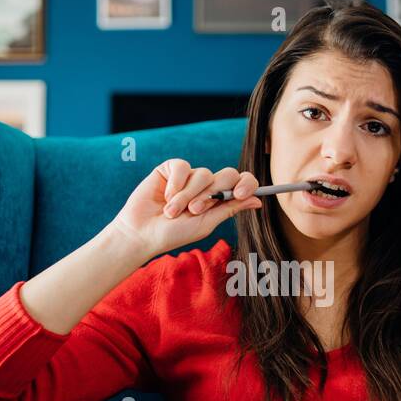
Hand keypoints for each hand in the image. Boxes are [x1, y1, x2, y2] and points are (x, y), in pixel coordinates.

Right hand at [110, 158, 262, 258]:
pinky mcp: (171, 169)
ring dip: (188, 195)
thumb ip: (230, 209)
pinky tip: (165, 197)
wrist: (142, 233)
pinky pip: (183, 166)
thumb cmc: (173, 234)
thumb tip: (258, 200)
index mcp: (220, 200)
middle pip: (227, 175)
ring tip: (172, 211)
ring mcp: (190, 176)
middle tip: (195, 210)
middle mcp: (207, 186)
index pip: (242, 183)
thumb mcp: (205, 224)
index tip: (239, 194)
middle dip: (212, 194)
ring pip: (203, 173)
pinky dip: (175, 184)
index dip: (247, 184)